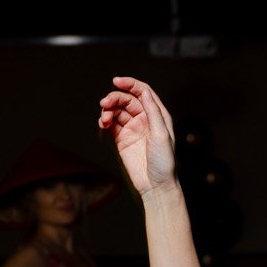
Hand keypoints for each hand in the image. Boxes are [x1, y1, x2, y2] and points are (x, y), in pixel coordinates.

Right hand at [99, 76, 177, 196]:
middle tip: (104, 103)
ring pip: (117, 111)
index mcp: (158, 115)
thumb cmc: (164, 163)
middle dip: (114, 98)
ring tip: (104, 119)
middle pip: (126, 100)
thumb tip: (144, 92)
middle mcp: (145, 119)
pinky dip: (105, 121)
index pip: (143, 92)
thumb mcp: (162, 135)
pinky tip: (103, 123)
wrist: (155, 185)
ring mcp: (132, 128)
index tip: (116, 81)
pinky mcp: (122, 139)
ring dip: (108, 110)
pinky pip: (111, 124)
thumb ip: (153, 112)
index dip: (130, 84)